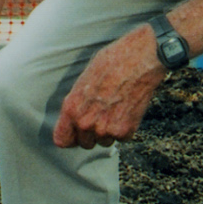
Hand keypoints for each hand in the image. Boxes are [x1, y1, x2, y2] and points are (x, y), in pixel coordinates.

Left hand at [53, 26, 164, 148]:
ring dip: (109, 131)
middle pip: (85, 143)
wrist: (140, 59)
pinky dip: (125, 128)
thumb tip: (74, 118)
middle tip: (102, 113)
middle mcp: (85, 123)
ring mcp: (105, 129)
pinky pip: (121, 139)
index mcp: (71, 109)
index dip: (70, 136)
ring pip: (104, 142)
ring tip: (116, 108)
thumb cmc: (112, 63)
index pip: (62, 140)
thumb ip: (77, 103)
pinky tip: (127, 109)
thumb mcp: (84, 80)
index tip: (76, 133)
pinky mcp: (125, 131)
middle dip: (92, 133)